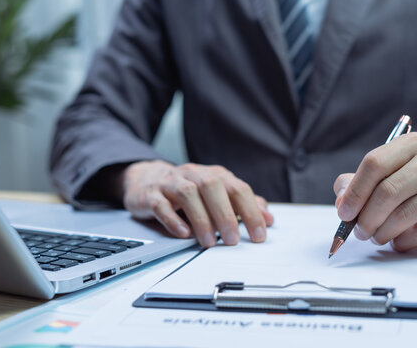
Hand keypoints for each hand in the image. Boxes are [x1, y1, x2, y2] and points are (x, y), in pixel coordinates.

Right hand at [120, 160, 273, 246]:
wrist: (148, 178)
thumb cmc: (188, 189)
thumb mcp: (218, 193)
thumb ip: (242, 204)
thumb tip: (268, 217)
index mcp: (215, 175)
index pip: (238, 189)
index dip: (251, 211)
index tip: (259, 234)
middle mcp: (194, 175)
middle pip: (212, 186)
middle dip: (226, 215)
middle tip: (233, 240)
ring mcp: (171, 183)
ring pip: (188, 194)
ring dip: (201, 219)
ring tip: (209, 241)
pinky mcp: (151, 195)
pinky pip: (161, 204)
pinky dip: (173, 220)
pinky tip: (184, 234)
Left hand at [333, 132, 416, 250]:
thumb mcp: (393, 174)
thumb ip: (361, 183)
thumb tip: (342, 202)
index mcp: (412, 143)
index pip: (374, 163)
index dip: (355, 191)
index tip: (343, 213)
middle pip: (388, 191)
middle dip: (367, 217)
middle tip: (360, 232)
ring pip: (403, 214)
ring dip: (382, 232)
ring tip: (378, 237)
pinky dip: (403, 241)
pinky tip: (400, 240)